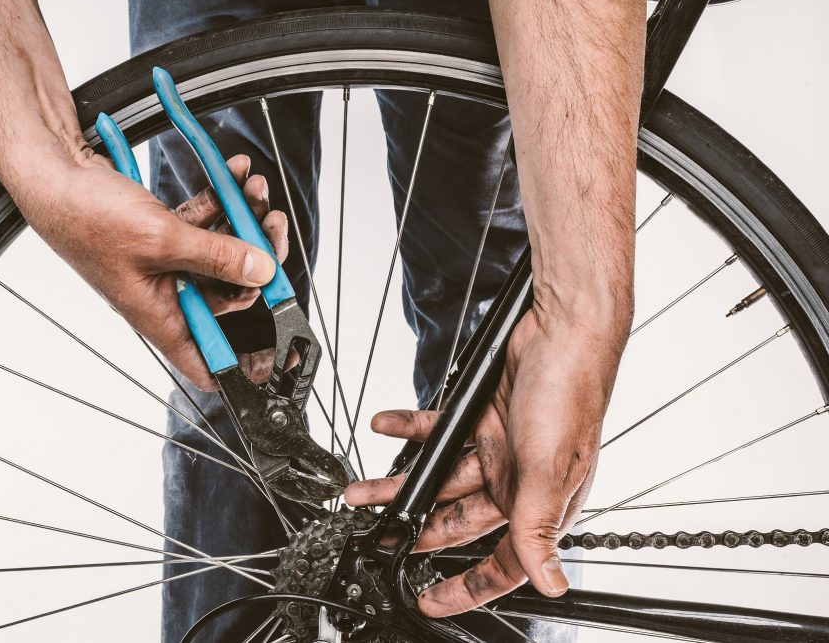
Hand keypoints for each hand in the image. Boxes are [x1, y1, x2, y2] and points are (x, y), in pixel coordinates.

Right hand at [14, 153, 287, 389]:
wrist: (54, 174)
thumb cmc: (85, 218)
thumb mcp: (161, 239)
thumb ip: (216, 255)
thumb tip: (262, 271)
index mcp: (161, 316)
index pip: (207, 363)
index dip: (244, 366)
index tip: (281, 354)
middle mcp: (167, 295)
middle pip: (230, 292)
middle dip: (258, 258)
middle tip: (272, 225)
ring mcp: (167, 263)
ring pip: (222, 250)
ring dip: (244, 218)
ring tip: (254, 188)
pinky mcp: (164, 232)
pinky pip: (205, 221)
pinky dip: (222, 198)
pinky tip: (235, 173)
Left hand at [345, 303, 628, 616]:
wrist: (563, 331)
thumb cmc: (571, 396)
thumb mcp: (549, 470)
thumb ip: (538, 528)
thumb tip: (551, 585)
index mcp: (539, 504)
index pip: (502, 563)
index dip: (466, 587)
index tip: (429, 600)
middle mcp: (517, 481)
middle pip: (455, 521)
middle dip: (414, 531)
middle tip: (377, 537)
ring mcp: (497, 448)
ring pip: (438, 477)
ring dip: (399, 482)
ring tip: (362, 491)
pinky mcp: (481, 417)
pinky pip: (437, 431)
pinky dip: (409, 429)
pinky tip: (385, 426)